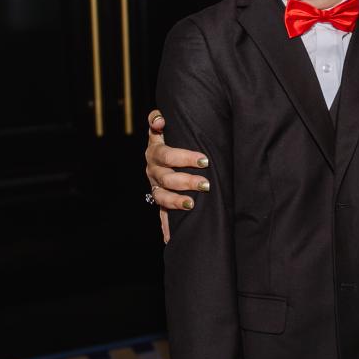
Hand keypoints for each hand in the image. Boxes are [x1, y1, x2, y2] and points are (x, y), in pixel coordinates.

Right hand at [146, 109, 210, 242]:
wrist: (161, 150)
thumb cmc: (172, 134)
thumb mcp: (171, 125)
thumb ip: (160, 119)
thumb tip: (159, 119)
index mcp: (155, 149)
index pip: (166, 153)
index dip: (182, 156)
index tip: (203, 159)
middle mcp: (152, 168)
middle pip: (167, 177)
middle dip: (187, 180)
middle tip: (206, 183)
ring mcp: (154, 185)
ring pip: (161, 196)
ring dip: (177, 201)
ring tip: (192, 204)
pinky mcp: (158, 198)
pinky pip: (160, 213)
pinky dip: (165, 226)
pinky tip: (169, 238)